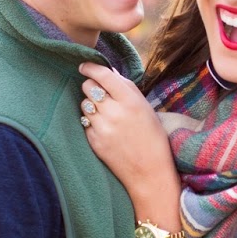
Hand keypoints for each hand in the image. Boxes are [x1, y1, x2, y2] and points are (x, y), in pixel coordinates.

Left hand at [77, 62, 180, 218]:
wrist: (149, 172)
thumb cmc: (152, 137)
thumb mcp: (146, 108)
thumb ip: (127, 88)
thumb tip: (109, 72)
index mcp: (130, 100)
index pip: (102, 75)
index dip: (90, 67)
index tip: (84, 66)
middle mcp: (114, 111)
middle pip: (88, 87)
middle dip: (92, 87)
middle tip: (100, 94)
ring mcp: (102, 127)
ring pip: (84, 104)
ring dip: (91, 105)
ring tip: (106, 115)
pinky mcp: (93, 140)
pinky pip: (85, 122)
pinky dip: (92, 122)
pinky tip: (106, 130)